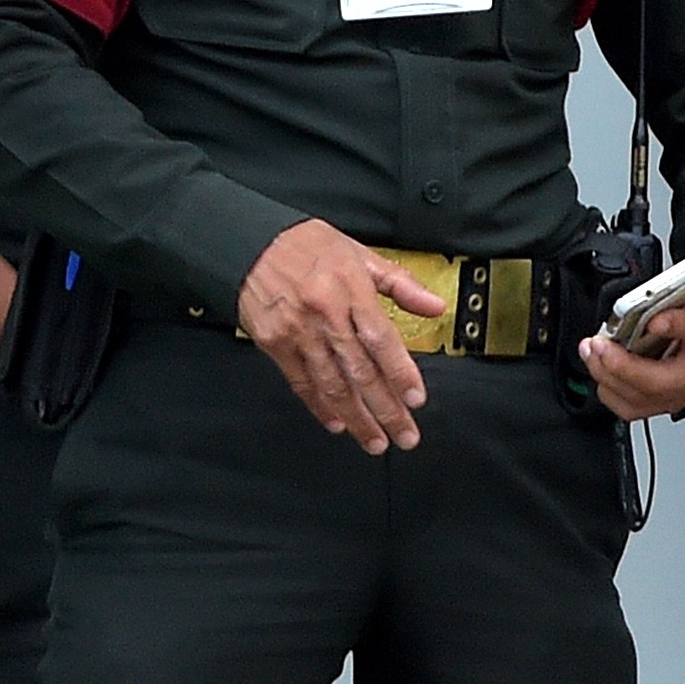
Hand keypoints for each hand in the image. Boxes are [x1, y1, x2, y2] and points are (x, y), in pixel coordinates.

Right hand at [237, 218, 441, 454]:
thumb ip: (400, 282)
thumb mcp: (358, 253)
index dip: (400, 373)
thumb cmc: (305, 246)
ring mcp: (298, 332)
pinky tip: (336, 423)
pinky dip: (319, 406)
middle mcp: (326, 314)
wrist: (250, 243)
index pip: (382, 339)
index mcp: (351, 290)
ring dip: (356, 417)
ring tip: (374, 440)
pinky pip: (301, 382)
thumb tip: (434, 305)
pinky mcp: (274, 344)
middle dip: (385, 409)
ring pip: (332, 383)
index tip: (415, 399)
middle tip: (404, 435)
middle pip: (361, 371)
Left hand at [579, 262, 684, 421]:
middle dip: (623, 365)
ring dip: (608, 376)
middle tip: (600, 345)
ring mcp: (682, 392)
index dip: (677, 325)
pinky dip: (608, 389)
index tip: (653, 320)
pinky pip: (630, 407)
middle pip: (661, 380)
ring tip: (591, 351)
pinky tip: (600, 368)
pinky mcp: (664, 403)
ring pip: (641, 397)